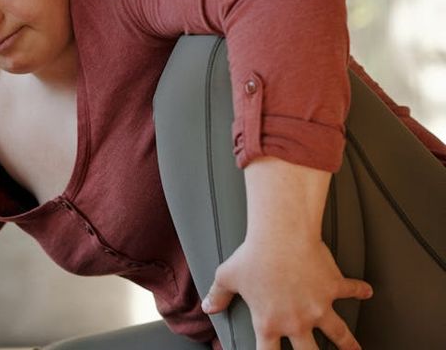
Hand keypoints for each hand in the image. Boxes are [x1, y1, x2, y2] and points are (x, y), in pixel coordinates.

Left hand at [200, 235, 371, 349]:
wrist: (280, 235)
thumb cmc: (252, 255)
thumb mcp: (227, 276)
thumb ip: (217, 295)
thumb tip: (207, 307)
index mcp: (269, 322)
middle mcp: (297, 320)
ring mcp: (319, 306)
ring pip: (339, 334)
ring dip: (349, 344)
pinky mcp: (333, 287)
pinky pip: (351, 290)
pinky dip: (360, 290)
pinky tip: (368, 292)